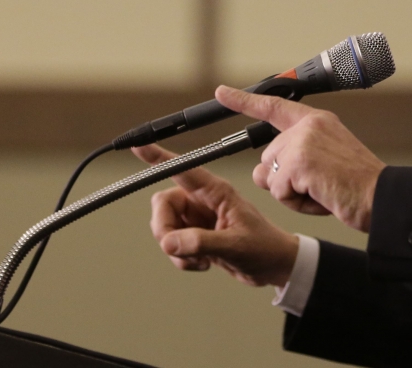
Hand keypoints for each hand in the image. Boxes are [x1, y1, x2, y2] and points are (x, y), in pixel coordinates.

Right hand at [132, 144, 298, 287]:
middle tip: (175, 248)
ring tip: (199, 259)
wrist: (273, 266)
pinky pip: (171, 243)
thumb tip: (169, 242)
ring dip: (174, 248)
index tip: (138, 145)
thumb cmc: (264, 248)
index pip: (183, 169)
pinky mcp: (195, 235)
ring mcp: (198, 218)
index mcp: (217, 192)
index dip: (159, 156)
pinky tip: (202, 264)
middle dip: (163, 228)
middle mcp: (203, 200)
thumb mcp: (235, 245)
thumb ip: (201, 242)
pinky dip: (180, 257)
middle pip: (162, 203)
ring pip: (164, 225)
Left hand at [215, 85, 385, 232]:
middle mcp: (308, 126)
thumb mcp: (323, 163)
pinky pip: (279, 191)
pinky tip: (321, 196)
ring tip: (323, 191)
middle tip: (320, 185)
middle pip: (268, 158)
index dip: (245, 100)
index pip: (274, 106)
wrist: (380, 197)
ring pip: (270, 177)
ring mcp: (302, 142)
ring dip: (291, 193)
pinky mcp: (299, 162)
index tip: (223, 92)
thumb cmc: (358, 186)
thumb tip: (260, 173)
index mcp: (317, 121)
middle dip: (285, 180)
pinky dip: (297, 202)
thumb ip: (293, 160)